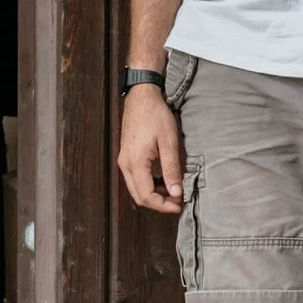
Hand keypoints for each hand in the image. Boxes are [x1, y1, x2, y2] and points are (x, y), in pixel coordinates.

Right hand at [117, 84, 184, 213]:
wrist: (142, 97)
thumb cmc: (155, 116)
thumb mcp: (169, 142)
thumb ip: (172, 169)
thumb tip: (176, 192)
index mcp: (135, 162)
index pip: (146, 195)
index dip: (163, 205)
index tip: (179, 205)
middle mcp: (125, 164)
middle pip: (139, 196)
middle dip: (158, 203)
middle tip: (177, 201)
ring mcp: (124, 159)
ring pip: (136, 188)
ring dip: (154, 194)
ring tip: (173, 190)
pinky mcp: (126, 155)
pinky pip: (135, 178)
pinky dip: (149, 184)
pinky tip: (163, 179)